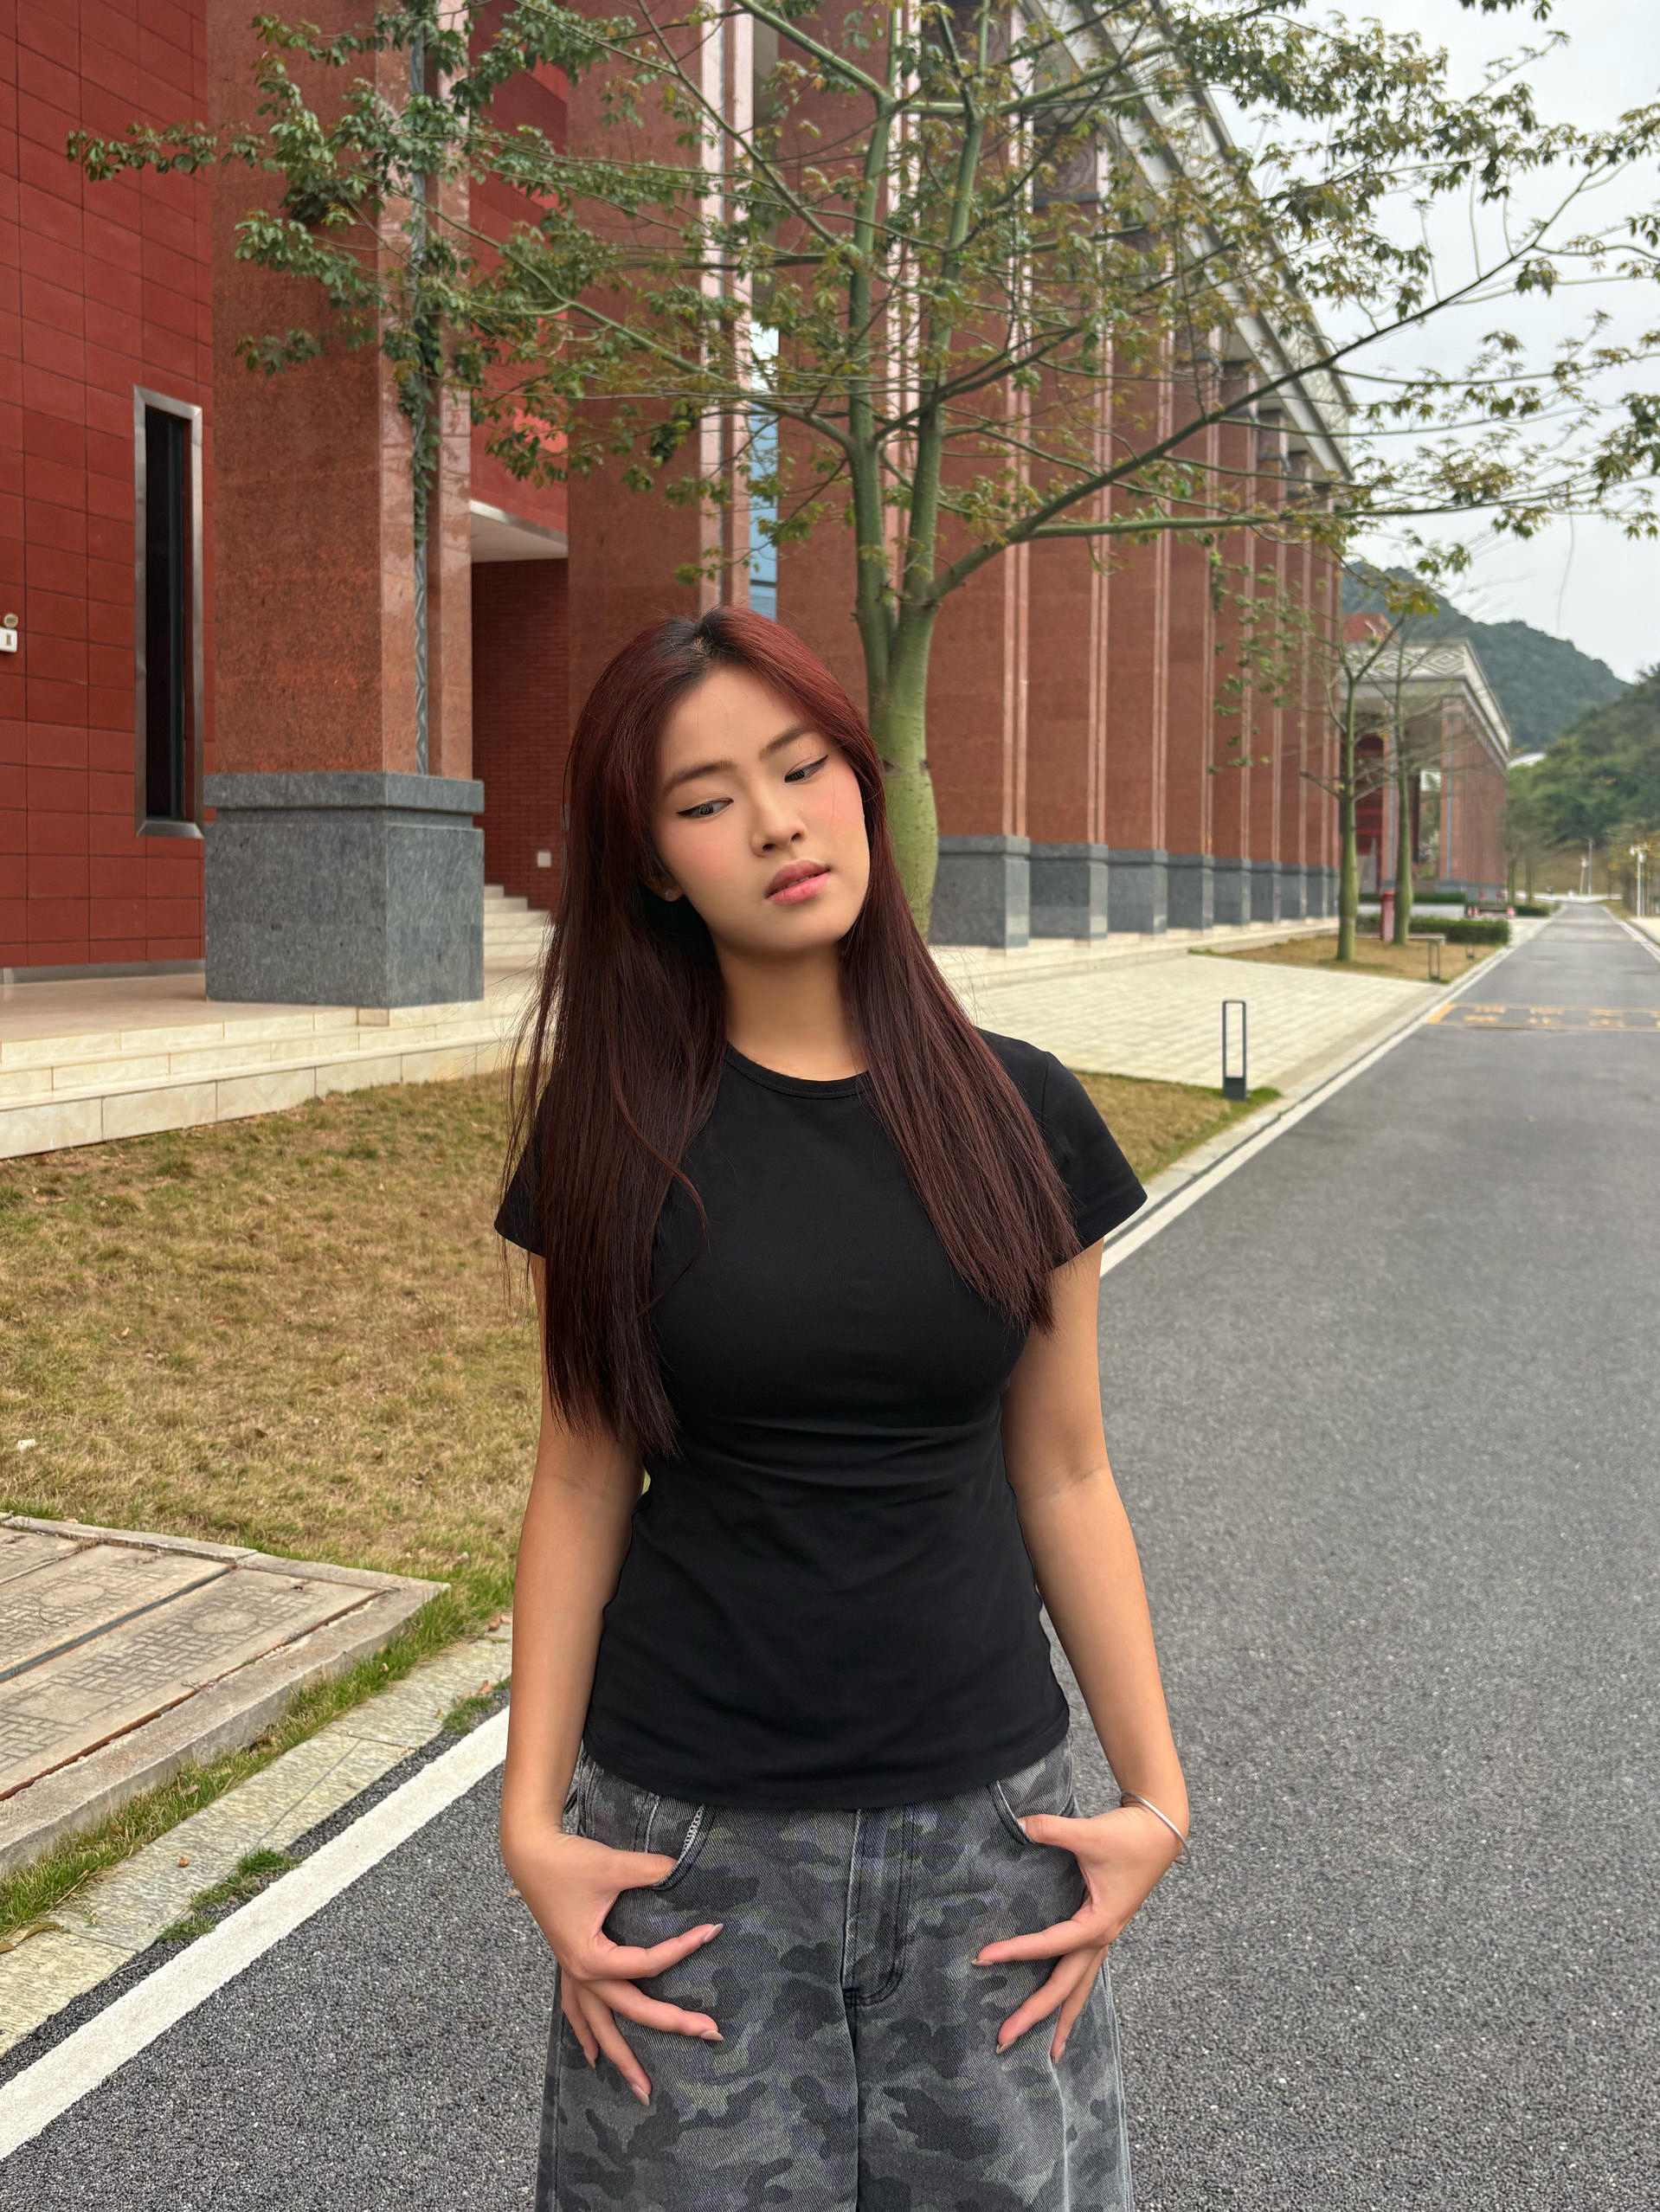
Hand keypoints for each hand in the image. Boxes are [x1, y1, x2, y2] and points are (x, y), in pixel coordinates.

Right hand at [504, 1816, 722, 2103]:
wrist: (530, 1854)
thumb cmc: (567, 1862)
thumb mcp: (612, 1866)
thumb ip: (651, 1870)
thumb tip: (683, 1868)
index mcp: (592, 1958)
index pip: (647, 1964)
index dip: (682, 1948)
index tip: (713, 1931)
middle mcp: (581, 1975)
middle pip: (632, 2009)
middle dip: (671, 2024)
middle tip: (711, 2034)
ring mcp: (572, 1974)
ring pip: (598, 2026)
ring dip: (621, 2057)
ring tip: (643, 2090)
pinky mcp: (568, 1964)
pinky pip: (576, 2010)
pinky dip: (585, 2034)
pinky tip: (591, 2055)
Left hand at [974, 1801, 1182, 2060]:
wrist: (1159, 1832)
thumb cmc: (1128, 1836)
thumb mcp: (1089, 1833)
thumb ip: (1052, 1830)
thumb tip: (1021, 1824)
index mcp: (1099, 1924)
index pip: (1050, 1945)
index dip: (1016, 1952)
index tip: (982, 1958)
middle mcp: (1102, 1939)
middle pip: (1066, 1988)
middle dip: (1035, 2015)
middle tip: (1003, 2041)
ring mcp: (1103, 1938)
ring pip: (1080, 1988)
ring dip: (1060, 2018)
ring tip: (1048, 2054)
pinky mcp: (1102, 1929)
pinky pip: (1084, 1972)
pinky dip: (1071, 1995)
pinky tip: (1062, 2010)